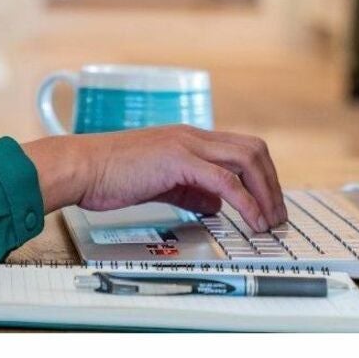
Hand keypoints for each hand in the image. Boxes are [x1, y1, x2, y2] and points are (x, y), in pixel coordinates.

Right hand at [21, 126, 286, 231]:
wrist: (82, 167)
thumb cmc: (111, 175)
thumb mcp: (160, 182)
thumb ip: (190, 190)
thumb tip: (215, 205)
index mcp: (188, 138)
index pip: (241, 148)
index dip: (262, 176)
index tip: (267, 204)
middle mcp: (193, 135)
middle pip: (253, 149)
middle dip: (272, 184)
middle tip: (276, 216)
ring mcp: (186, 144)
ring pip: (246, 159)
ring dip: (266, 193)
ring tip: (269, 222)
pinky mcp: (178, 160)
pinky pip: (226, 181)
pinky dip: (246, 202)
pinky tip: (251, 221)